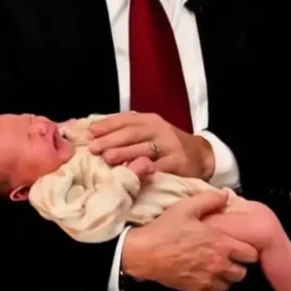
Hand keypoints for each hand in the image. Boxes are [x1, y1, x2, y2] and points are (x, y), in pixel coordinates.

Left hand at [90, 112, 214, 179]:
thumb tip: (93, 134)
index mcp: (149, 120)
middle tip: (94, 148)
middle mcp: (159, 130)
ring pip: (144, 148)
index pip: (125, 119)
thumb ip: (126, 133)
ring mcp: (170, 146)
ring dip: (125, 153)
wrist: (201, 155)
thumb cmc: (166, 146)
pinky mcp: (178, 163)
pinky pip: (160, 166)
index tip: (89, 132)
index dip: (107, 125)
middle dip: (111, 140)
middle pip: (133, 133)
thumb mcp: (148, 133)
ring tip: (108, 158)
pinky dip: (145, 168)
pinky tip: (133, 172)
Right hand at [122, 190, 257, 290]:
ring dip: (227, 276)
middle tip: (228, 257)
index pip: (251, 253)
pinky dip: (214, 285)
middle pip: (243, 272)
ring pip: (230, 284)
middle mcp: (219, 264)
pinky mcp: (197, 290)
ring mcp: (209, 279)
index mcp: (221, 243)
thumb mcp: (186, 207)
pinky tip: (205, 275)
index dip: (247, 249)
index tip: (239, 245)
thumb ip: (209, 200)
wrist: (143, 253)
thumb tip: (225, 195)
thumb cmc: (165, 229)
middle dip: (238, 264)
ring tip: (217, 267)